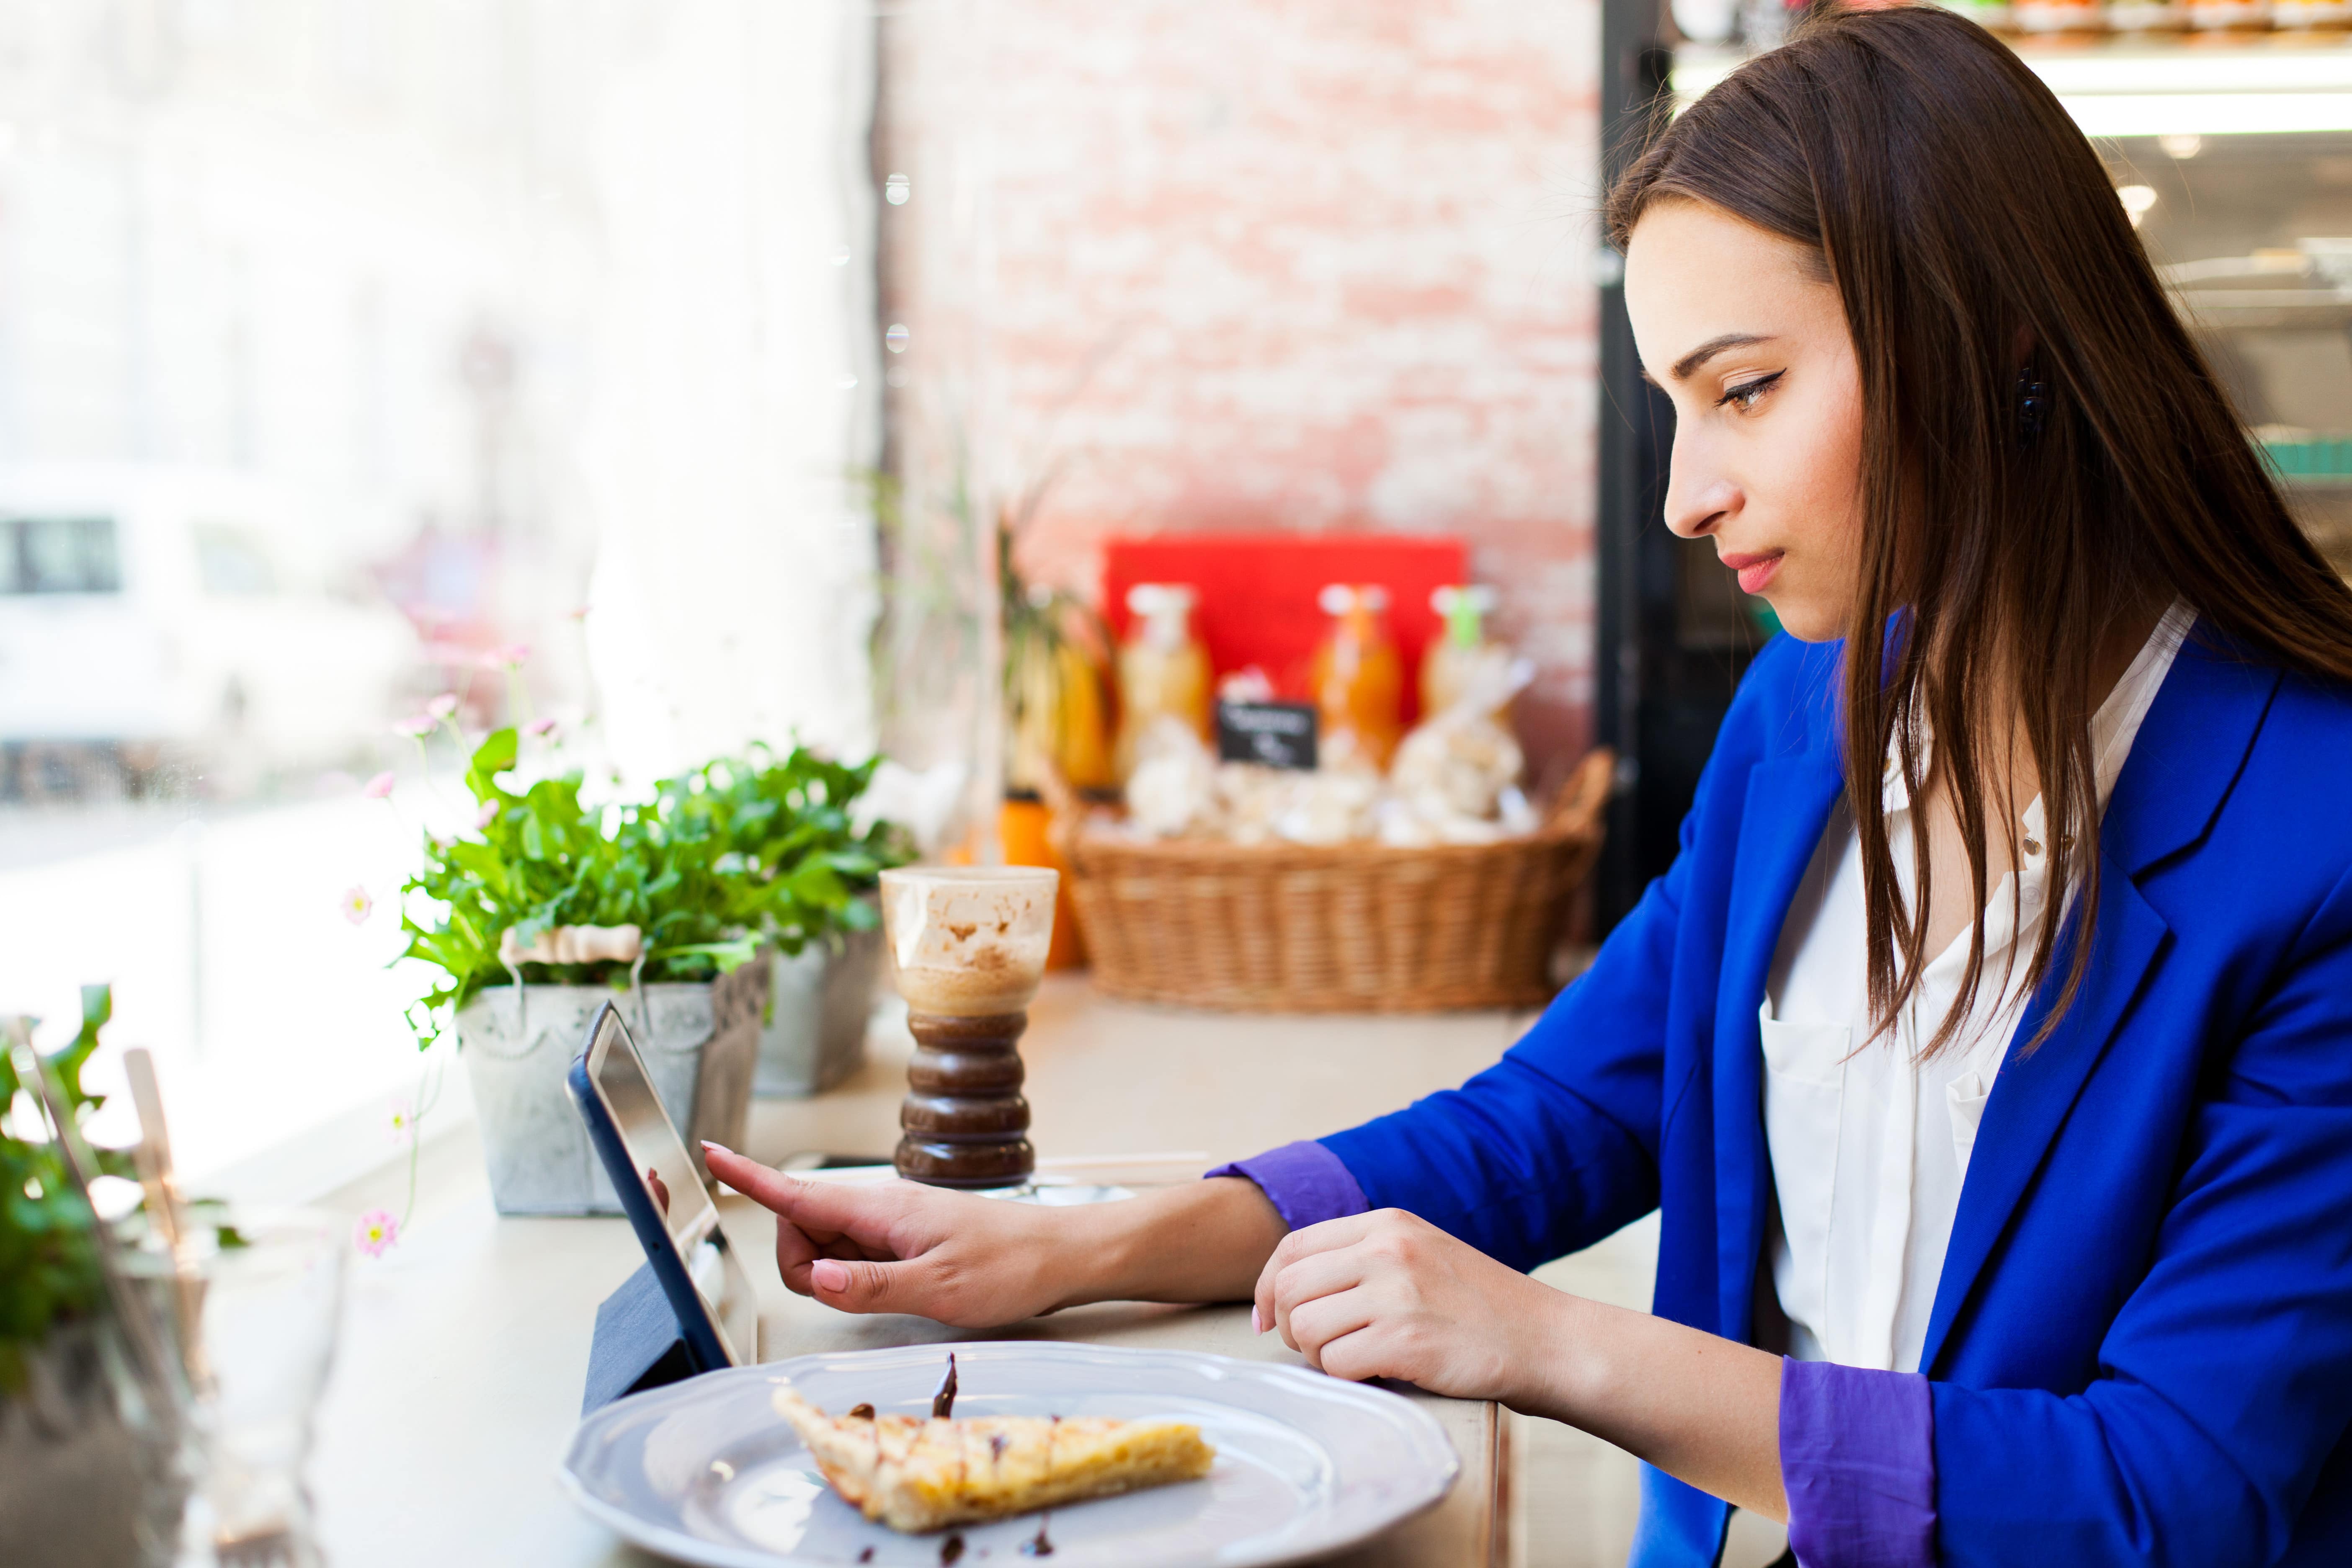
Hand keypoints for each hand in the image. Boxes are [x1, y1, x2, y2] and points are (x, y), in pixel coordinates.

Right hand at [703, 1143, 1063, 1326]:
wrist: (1061, 1255)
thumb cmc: (1011, 1267)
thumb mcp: (940, 1287)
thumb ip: (872, 1286)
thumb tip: (818, 1280)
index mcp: (879, 1209)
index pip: (797, 1194)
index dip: (750, 1178)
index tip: (709, 1156)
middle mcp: (877, 1208)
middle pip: (799, 1235)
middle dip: (808, 1270)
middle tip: (861, 1292)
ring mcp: (888, 1223)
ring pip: (824, 1250)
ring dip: (836, 1277)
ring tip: (896, 1288)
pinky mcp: (901, 1239)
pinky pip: (853, 1256)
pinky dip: (857, 1276)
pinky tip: (897, 1285)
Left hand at [1253, 1208, 1559, 1406]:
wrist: (1547, 1340)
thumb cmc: (1480, 1307)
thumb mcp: (1421, 1253)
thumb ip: (1364, 1257)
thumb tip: (1287, 1288)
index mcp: (1387, 1223)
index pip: (1292, 1245)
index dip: (1267, 1285)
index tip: (1267, 1318)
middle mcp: (1387, 1250)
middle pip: (1288, 1286)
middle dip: (1287, 1325)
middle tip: (1314, 1347)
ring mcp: (1397, 1293)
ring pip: (1305, 1326)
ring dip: (1316, 1355)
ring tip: (1352, 1359)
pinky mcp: (1407, 1340)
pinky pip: (1336, 1363)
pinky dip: (1345, 1376)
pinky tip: (1377, 1373)